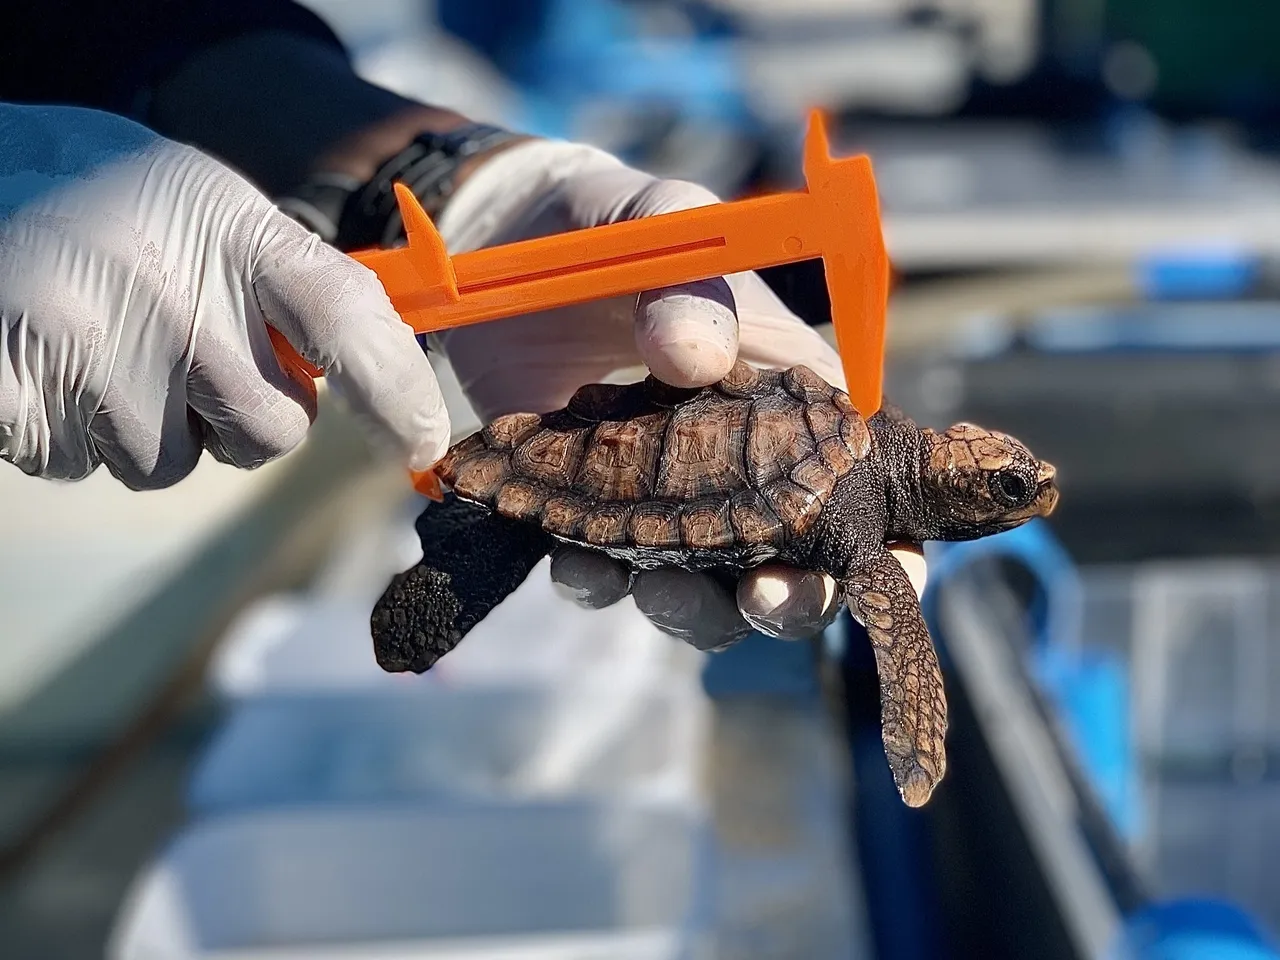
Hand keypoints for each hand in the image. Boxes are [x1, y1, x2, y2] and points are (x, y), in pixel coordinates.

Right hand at [0, 104, 448, 488]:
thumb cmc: (105, 202)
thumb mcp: (212, 210)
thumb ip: (292, 286)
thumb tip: (388, 381)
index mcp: (232, 228)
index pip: (345, 320)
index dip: (396, 394)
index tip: (423, 444)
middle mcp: (170, 285)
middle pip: (269, 432)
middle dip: (242, 418)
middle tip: (182, 350)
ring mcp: (87, 341)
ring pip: (168, 465)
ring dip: (145, 427)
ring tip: (97, 339)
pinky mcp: (12, 390)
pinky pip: (77, 465)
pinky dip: (65, 432)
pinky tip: (44, 358)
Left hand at [429, 139, 925, 649]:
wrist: (508, 244)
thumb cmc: (623, 227)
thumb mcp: (663, 226)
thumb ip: (688, 284)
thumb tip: (696, 357)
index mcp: (797, 402)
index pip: (873, 492)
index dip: (896, 551)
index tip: (882, 577)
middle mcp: (743, 469)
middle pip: (797, 567)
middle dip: (792, 600)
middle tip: (766, 595)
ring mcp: (666, 502)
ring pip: (704, 592)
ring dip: (690, 608)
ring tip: (658, 585)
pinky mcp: (590, 514)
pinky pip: (605, 575)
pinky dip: (594, 582)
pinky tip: (574, 561)